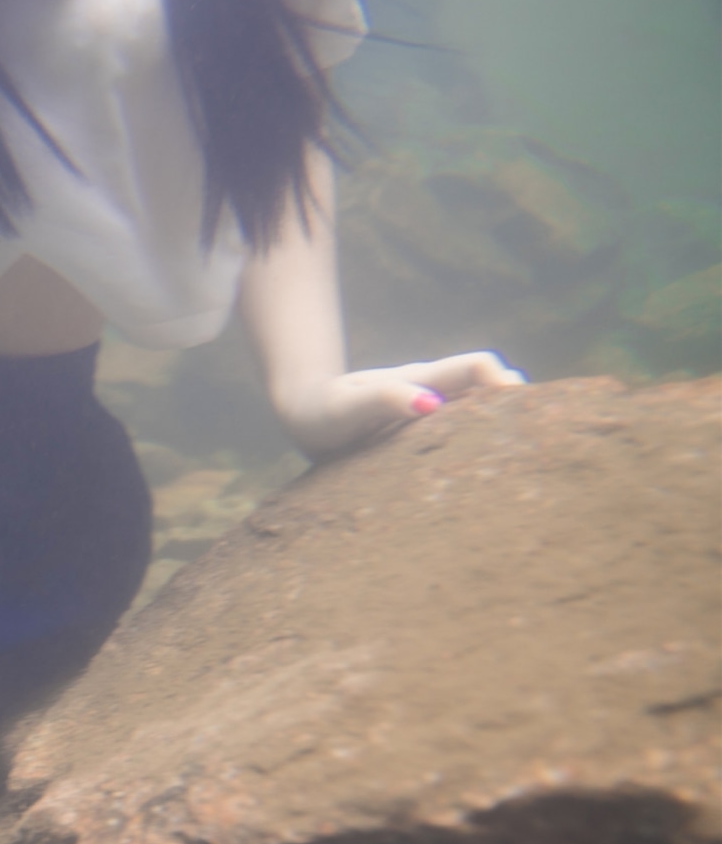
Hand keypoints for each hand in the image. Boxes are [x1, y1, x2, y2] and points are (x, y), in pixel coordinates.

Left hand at [280, 350, 526, 459]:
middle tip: (542, 442)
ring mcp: (429, 411)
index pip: (477, 367)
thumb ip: (384, 399)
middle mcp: (432, 391)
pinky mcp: (421, 434)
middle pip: (489, 387)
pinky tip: (489, 476)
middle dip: (518, 406)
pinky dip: (480, 443)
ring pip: (479, 410)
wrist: (301, 412)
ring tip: (525, 461)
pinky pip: (461, 432)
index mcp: (420, 380)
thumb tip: (430, 404)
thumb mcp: (346, 407)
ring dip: (503, 425)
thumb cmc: (321, 409)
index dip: (506, 383)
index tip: (524, 415)